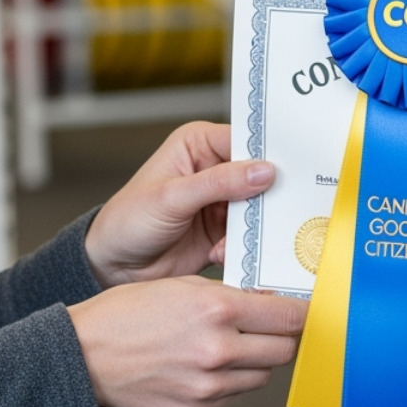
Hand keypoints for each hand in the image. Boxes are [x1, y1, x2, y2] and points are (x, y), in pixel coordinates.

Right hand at [68, 276, 306, 406]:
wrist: (82, 356)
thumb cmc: (127, 314)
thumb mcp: (183, 285)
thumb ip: (231, 296)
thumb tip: (271, 305)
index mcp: (217, 310)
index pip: (290, 317)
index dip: (300, 313)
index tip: (301, 311)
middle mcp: (218, 350)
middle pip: (284, 350)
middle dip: (280, 337)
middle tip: (266, 328)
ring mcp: (209, 386)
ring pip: (261, 376)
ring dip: (254, 361)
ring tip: (225, 347)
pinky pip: (233, 396)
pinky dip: (228, 382)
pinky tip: (201, 367)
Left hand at [84, 122, 273, 287]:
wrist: (115, 266)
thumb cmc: (128, 221)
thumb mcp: (171, 197)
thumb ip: (219, 183)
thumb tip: (263, 170)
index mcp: (199, 144)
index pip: (246, 139)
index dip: (268, 153)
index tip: (290, 170)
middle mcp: (216, 167)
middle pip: (260, 174)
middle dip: (267, 195)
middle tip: (276, 211)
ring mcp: (223, 200)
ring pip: (259, 207)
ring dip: (253, 226)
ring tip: (233, 240)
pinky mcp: (226, 230)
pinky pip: (250, 234)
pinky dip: (242, 246)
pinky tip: (219, 253)